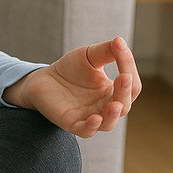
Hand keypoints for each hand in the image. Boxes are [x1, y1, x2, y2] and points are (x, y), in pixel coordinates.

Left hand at [23, 37, 141, 137]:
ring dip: (113, 115)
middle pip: (123, 105)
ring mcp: (90, 117)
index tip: (119, 45)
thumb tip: (120, 41)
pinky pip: (86, 131)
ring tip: (115, 105)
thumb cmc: (70, 69)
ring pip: (108, 123)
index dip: (128, 66)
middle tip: (124, 77)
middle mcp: (106, 107)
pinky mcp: (72, 123)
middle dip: (124, 92)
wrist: (43, 79)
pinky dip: (91, 126)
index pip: (130, 84)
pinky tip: (94, 118)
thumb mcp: (88, 56)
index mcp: (114, 92)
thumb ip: (105, 51)